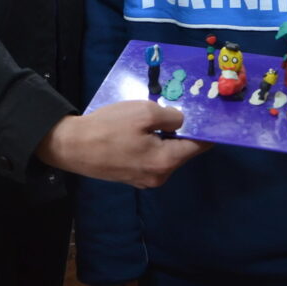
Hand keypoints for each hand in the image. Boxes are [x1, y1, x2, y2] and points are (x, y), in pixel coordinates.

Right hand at [35, 100, 210, 187]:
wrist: (73, 147)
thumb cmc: (110, 128)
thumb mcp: (144, 112)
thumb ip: (170, 116)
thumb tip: (182, 120)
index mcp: (166, 162)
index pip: (197, 147)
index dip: (206, 130)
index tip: (213, 116)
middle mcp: (159, 176)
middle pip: (181, 150)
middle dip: (182, 130)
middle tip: (180, 107)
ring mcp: (144, 179)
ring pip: (165, 153)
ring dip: (165, 135)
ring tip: (156, 114)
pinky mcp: (131, 176)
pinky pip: (150, 157)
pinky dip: (151, 142)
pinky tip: (140, 128)